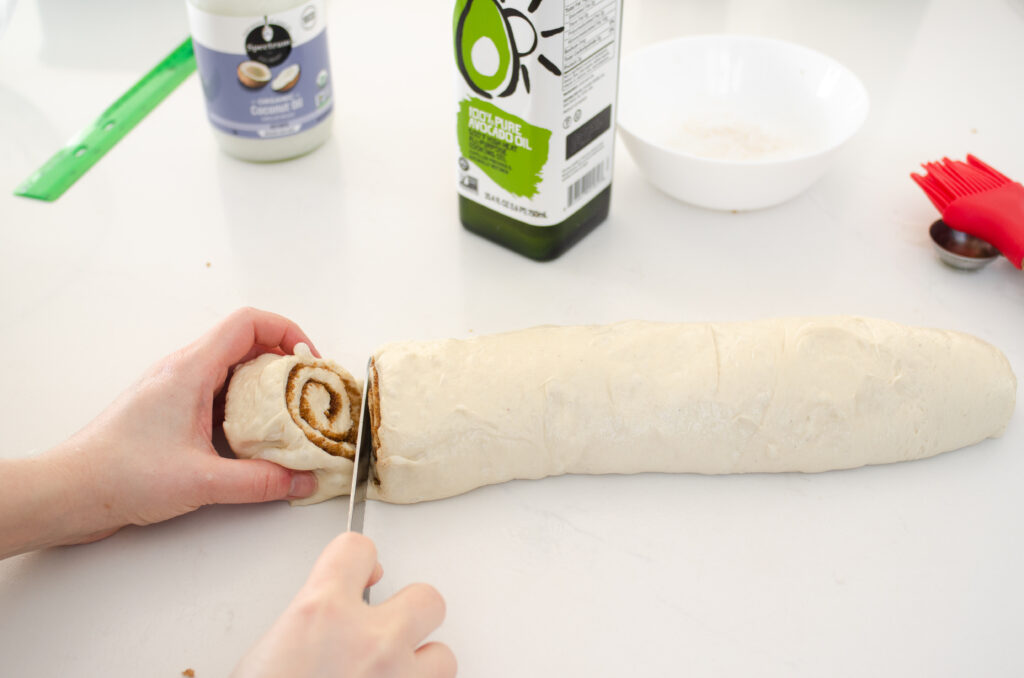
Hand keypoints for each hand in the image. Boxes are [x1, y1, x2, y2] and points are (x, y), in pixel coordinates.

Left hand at [0, 307, 320, 558]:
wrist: (70, 491)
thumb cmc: (119, 474)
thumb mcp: (202, 482)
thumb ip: (260, 482)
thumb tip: (300, 479)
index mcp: (190, 370)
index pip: (249, 323)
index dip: (287, 332)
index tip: (309, 362)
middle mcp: (182, 370)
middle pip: (246, 342)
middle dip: (283, 361)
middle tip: (307, 390)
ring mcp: (175, 388)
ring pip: (233, 368)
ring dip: (264, 385)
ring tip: (288, 414)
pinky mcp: (171, 410)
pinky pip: (218, 392)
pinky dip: (245, 404)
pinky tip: (255, 436)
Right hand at [233, 532, 455, 677]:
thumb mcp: (267, 654)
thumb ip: (312, 622)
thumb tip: (334, 617)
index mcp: (322, 614)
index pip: (357, 549)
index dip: (357, 560)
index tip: (359, 572)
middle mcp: (370, 641)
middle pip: (427, 598)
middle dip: (408, 614)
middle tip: (384, 632)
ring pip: (443, 657)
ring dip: (419, 669)